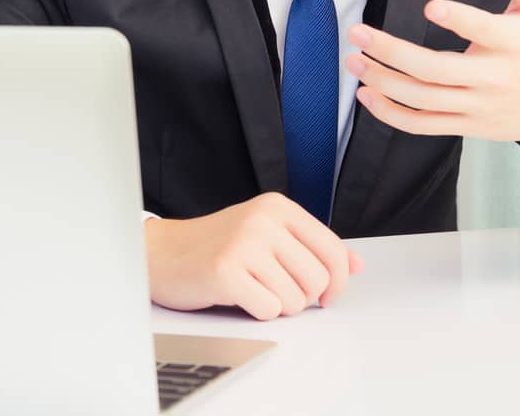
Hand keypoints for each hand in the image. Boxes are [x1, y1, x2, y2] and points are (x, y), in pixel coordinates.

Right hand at [144, 192, 364, 319]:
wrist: (162, 252)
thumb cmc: (216, 246)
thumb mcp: (268, 235)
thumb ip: (312, 247)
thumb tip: (357, 264)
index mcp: (278, 207)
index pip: (333, 249)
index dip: (337, 281)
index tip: (327, 295)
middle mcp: (263, 220)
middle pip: (318, 279)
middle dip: (302, 297)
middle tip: (275, 290)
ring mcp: (243, 244)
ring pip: (295, 299)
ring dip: (278, 306)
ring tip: (253, 289)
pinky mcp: (226, 272)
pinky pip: (269, 310)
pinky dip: (257, 312)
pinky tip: (238, 296)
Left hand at [345, 0, 519, 183]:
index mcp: (515, 44)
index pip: (485, 31)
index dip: (459, 20)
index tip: (429, 6)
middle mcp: (495, 78)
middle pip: (437, 70)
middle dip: (393, 52)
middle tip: (358, 33)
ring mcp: (478, 106)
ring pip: (424, 99)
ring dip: (383, 81)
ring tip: (354, 60)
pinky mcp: (467, 126)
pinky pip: (424, 126)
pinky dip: (391, 114)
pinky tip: (366, 95)